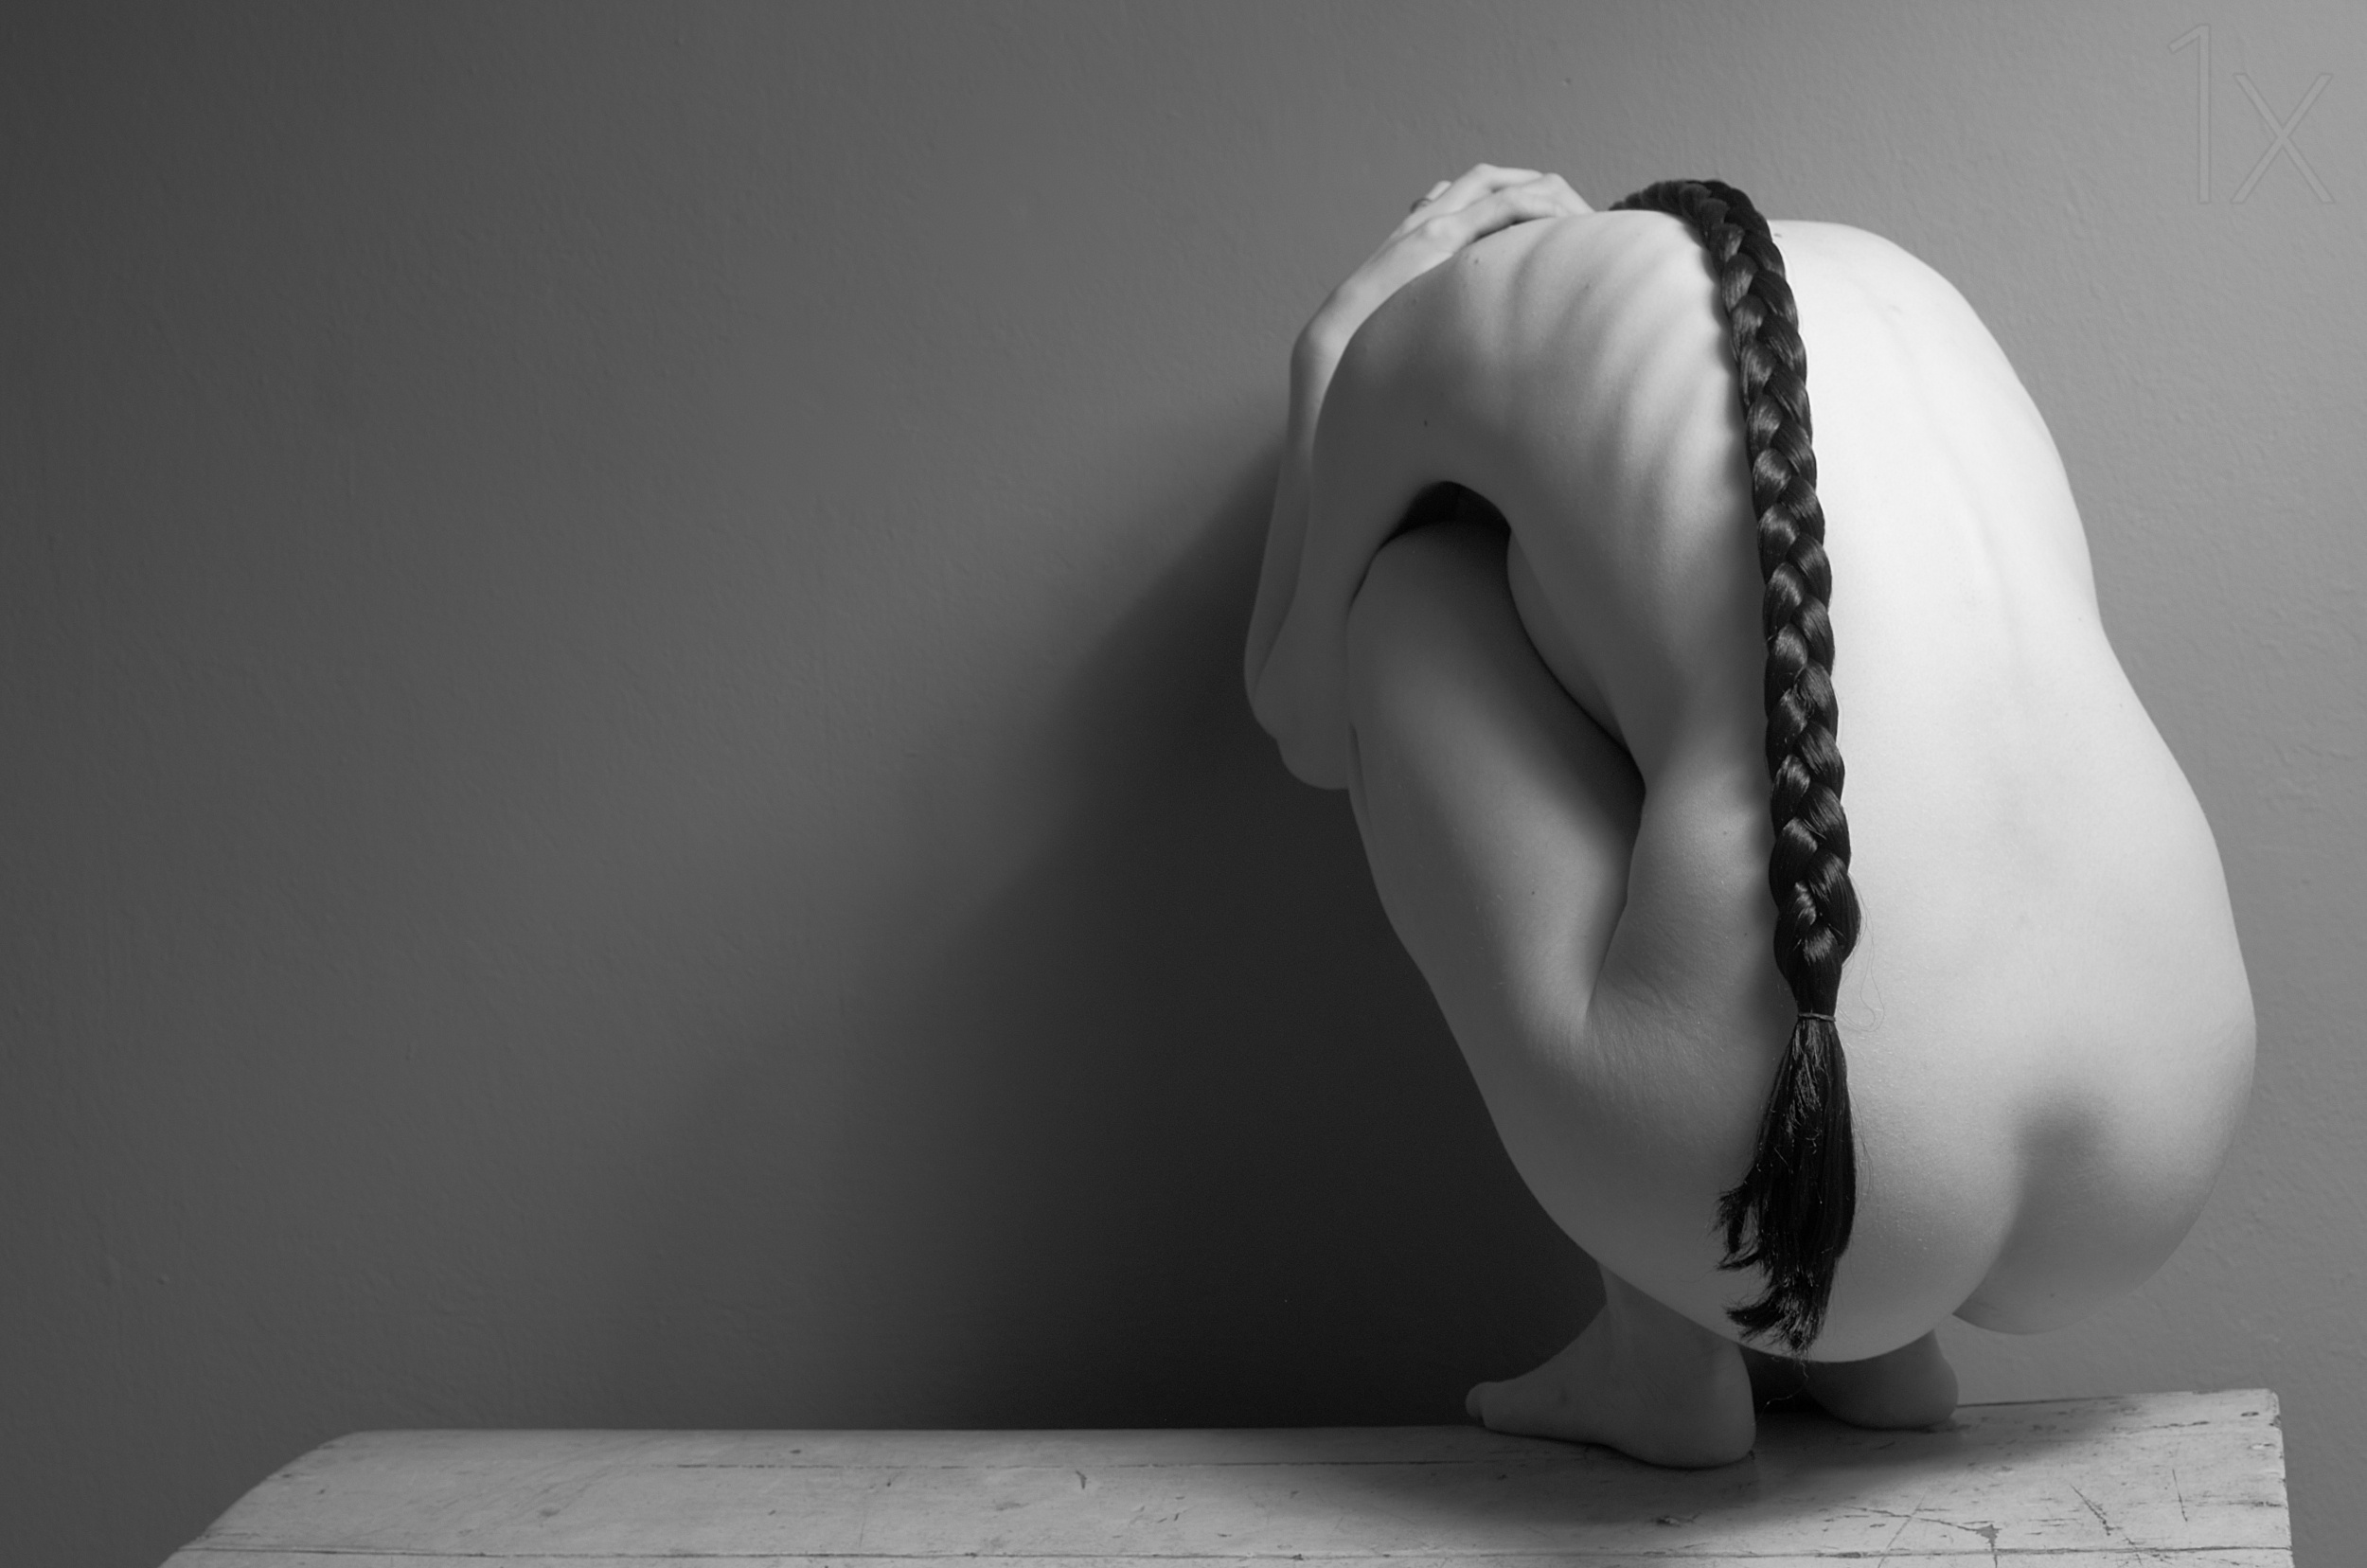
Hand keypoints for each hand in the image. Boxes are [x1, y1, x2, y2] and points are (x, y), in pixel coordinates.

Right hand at [1298, 164, 1590, 366]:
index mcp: (1426, 231)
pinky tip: (1559, 221)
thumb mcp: (1418, 308)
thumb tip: (1468, 312)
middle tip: (1578, 212)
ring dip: (1543, 193)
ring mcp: (1432, 223)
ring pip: (1497, 183)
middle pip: (1494, 179)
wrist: (1338, 338)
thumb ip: (1440, 295)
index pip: (1480, 193)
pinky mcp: (1437, 238)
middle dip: (1539, 187)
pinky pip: (1496, 207)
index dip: (1520, 197)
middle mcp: (1429, 217)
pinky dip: (1532, 205)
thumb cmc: (1377, 334)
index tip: (1556, 220)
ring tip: (1579, 214)